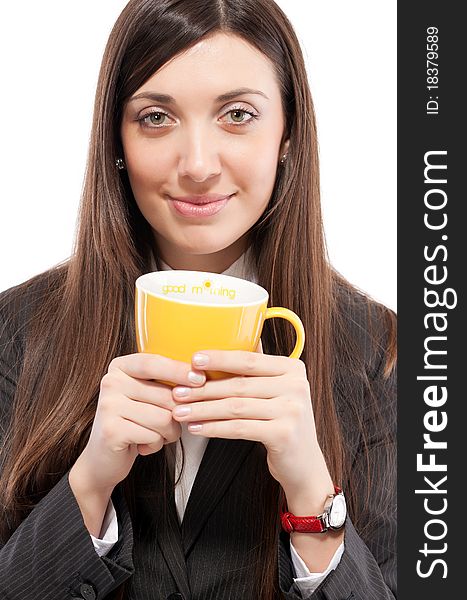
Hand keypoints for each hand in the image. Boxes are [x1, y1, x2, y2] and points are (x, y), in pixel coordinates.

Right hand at [73, 353, 206, 493]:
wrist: (103, 458)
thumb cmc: (133, 423)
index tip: (200, 379)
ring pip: (164, 418)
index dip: (178, 370)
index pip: (153, 362)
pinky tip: (144, 445)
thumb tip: (200, 377)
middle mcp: (111, 382)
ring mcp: (109, 405)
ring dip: (169, 433)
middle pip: (165, 395)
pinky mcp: (111, 430)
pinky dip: (157, 445)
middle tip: (168, 425)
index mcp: (120, 367)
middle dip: (177, 415)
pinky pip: (153, 436)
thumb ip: (164, 383)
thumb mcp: (146, 396)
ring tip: (157, 435)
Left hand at [171, 345, 332, 496]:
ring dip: (203, 409)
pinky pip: (239, 428)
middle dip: (204, 389)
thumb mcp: (278, 390)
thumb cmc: (283, 422)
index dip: (219, 359)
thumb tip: (230, 338)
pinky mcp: (283, 434)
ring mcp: (292, 410)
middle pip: (239, 384)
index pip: (249, 360)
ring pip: (236, 407)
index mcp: (293, 368)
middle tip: (178, 392)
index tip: (193, 360)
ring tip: (181, 412)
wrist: (304, 463)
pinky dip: (214, 428)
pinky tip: (197, 428)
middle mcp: (296, 386)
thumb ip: (259, 369)